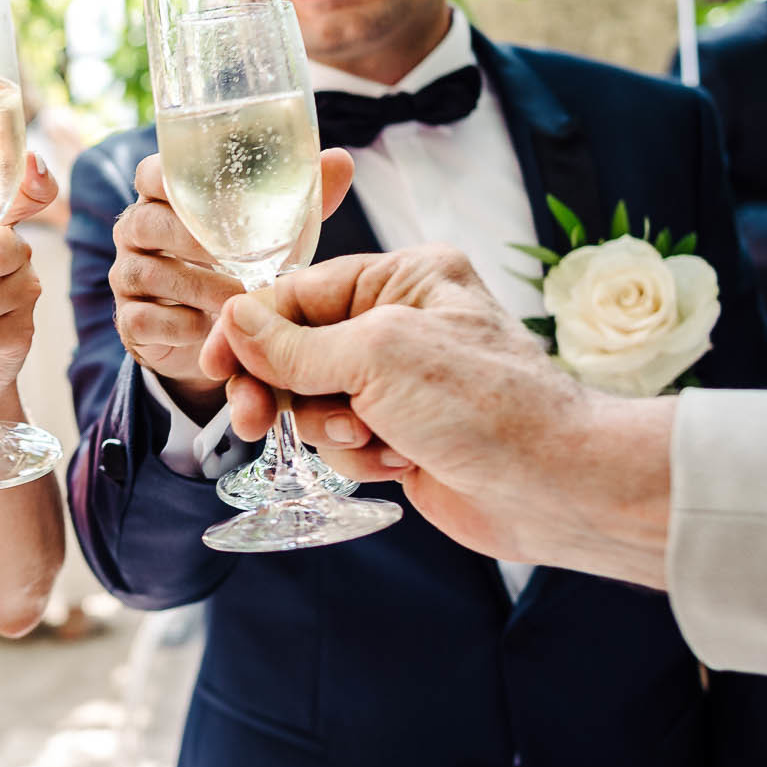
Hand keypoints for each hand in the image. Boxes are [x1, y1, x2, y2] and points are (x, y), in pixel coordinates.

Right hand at [112, 148, 353, 419]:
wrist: (211, 335)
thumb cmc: (239, 265)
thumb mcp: (269, 232)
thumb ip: (298, 198)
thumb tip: (340, 160)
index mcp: (163, 198)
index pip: (152, 174)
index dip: (170, 176)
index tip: (206, 186)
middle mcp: (136, 231)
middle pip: (146, 222)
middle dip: (191, 238)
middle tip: (239, 254)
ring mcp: (127, 277)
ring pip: (148, 272)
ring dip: (197, 285)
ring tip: (239, 298)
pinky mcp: (130, 321)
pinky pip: (146, 319)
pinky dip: (182, 324)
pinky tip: (214, 330)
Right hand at [197, 245, 673, 587]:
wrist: (553, 487)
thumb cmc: (483, 404)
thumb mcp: (376, 357)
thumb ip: (295, 344)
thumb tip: (234, 320)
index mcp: (403, 279)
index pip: (298, 292)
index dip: (249, 329)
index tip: (214, 365)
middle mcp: (400, 324)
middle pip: (296, 349)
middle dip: (279, 388)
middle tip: (252, 420)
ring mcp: (400, 382)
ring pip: (311, 401)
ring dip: (327, 427)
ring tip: (370, 439)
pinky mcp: (400, 434)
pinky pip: (340, 440)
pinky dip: (356, 456)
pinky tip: (396, 463)